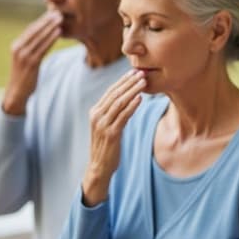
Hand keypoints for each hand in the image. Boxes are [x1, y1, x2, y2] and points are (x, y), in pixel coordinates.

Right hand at [2, 10, 63, 114]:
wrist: (17, 93)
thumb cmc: (24, 75)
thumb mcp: (25, 59)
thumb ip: (31, 48)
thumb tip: (43, 38)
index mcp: (16, 45)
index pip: (30, 29)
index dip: (41, 20)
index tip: (52, 12)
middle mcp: (18, 48)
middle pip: (34, 30)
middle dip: (47, 20)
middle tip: (58, 11)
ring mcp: (24, 55)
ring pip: (39, 37)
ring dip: (51, 27)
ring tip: (60, 19)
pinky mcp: (31, 63)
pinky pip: (43, 47)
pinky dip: (51, 39)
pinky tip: (59, 32)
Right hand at [82, 70, 145, 205]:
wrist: (100, 166)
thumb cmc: (107, 145)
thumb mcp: (108, 126)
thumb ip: (114, 113)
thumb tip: (128, 98)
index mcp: (95, 112)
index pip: (110, 91)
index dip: (123, 81)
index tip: (134, 71)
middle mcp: (97, 116)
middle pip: (114, 94)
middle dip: (129, 82)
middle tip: (141, 72)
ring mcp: (103, 125)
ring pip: (119, 103)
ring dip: (132, 90)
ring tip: (143, 82)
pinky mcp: (111, 134)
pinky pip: (122, 116)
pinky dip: (131, 106)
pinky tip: (140, 98)